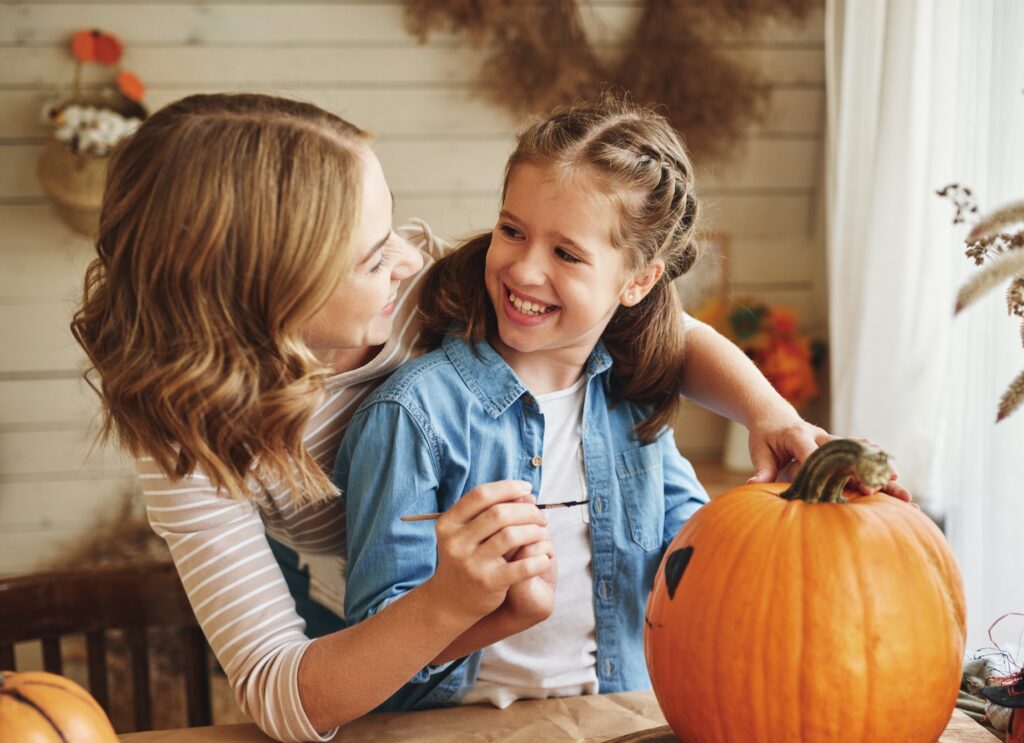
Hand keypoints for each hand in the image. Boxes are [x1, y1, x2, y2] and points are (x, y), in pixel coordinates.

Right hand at [424, 481, 551, 623]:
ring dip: (534, 531)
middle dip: (527, 510)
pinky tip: (544, 557)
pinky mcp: (488, 583)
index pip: (481, 495)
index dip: (508, 487)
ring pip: (511, 535)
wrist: (449, 602)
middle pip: (499, 513)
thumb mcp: (464, 533)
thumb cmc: (465, 559)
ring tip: (542, 534)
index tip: (527, 489)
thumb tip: (527, 495)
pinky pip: (521, 566)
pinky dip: (538, 559)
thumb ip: (488, 512)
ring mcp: (471, 563)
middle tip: (541, 516)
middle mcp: (456, 542)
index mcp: (448, 524)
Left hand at [745, 416, 912, 502]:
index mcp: (799, 436)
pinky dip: (879, 471)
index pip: (813, 454)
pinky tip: (896, 484)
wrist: (776, 417)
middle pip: (846, 455)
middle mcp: (822, 437)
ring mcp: (834, 443)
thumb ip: (761, 468)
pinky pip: (863, 460)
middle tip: (877, 490)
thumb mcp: (759, 450)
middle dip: (863, 473)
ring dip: (881, 476)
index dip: (827, 469)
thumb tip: (753, 486)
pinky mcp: (842, 449)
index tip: (832, 483)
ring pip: (862, 459)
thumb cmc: (766, 436)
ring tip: (903, 495)